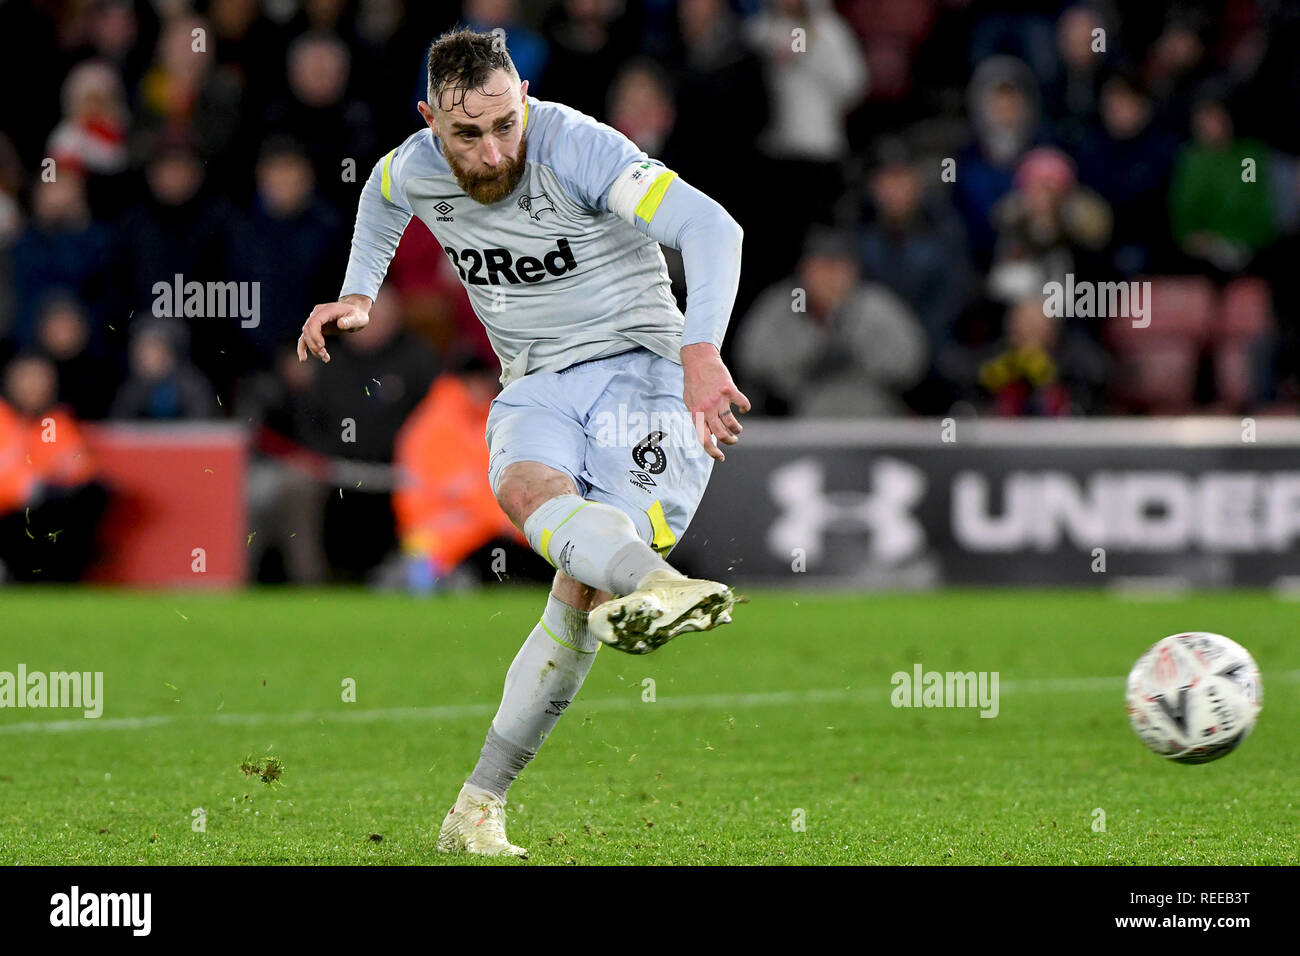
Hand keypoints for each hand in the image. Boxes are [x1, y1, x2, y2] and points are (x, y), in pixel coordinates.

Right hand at [297, 295, 372, 362]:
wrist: (355, 311)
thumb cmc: (357, 314)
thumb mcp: (358, 318)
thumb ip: (350, 321)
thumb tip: (341, 324)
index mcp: (327, 310)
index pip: (314, 322)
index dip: (315, 335)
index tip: (322, 346)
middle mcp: (317, 313)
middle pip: (307, 329)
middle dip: (314, 344)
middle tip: (325, 355)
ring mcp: (315, 320)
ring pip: (306, 335)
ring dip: (312, 348)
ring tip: (325, 358)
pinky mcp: (315, 328)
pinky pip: (305, 337)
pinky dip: (303, 347)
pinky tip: (303, 359)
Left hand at [681, 342, 750, 461]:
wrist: (698, 360)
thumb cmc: (693, 382)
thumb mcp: (689, 402)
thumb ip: (698, 417)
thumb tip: (707, 433)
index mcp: (696, 413)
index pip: (704, 439)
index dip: (712, 452)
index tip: (720, 458)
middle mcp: (707, 409)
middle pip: (721, 434)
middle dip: (730, 441)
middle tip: (733, 440)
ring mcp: (718, 400)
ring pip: (732, 422)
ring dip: (737, 429)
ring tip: (738, 428)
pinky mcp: (729, 390)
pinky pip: (742, 403)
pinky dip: (745, 408)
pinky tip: (744, 409)